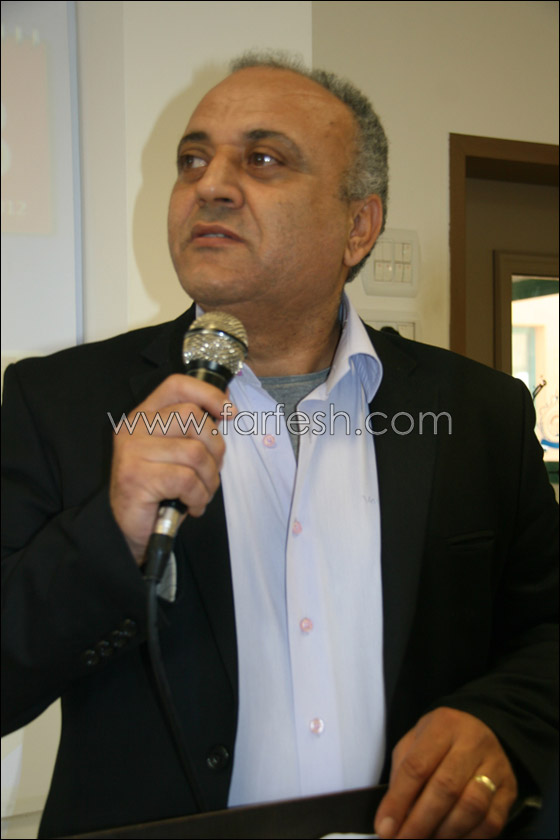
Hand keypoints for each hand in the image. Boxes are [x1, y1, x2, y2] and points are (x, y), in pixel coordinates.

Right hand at [110, 374, 233, 563]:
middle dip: (214, 448)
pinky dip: (198, 496)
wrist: (128, 529)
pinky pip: (187, 480)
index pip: (177, 385)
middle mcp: (135, 428)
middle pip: (192, 417)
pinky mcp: (136, 477)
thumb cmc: (158, 490)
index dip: (208, 394)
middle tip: (210, 472)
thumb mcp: (175, 452)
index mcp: (144, 416)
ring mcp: (133, 452)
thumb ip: (192, 430)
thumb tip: (226, 409)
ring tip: (200, 493)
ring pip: (195, 452)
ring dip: (208, 479)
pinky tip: (190, 506)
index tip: (229, 413)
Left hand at [374, 707, 517, 838]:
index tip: (384, 828)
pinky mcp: (510, 788)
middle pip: (445, 788)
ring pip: (472, 807)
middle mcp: (473, 742)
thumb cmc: (439, 740)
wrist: (481, 728)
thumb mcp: (414, 742)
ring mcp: (496, 765)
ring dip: (445, 833)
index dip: (398, 801)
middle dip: (420, 822)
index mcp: (443, 725)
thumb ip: (402, 774)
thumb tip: (391, 819)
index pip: (417, 766)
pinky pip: (492, 822)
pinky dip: (469, 839)